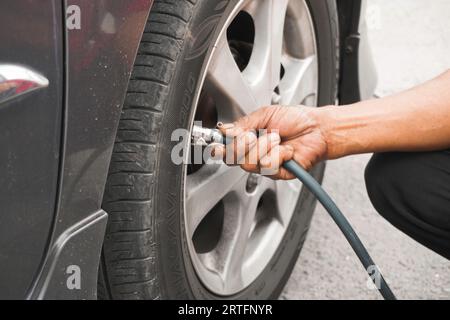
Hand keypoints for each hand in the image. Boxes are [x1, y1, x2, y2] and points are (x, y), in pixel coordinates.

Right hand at [214, 105, 328, 179]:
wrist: (318, 128)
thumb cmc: (296, 119)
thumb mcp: (265, 115)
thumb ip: (243, 124)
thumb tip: (226, 130)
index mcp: (249, 140)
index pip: (227, 149)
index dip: (220, 148)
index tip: (218, 145)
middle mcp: (255, 154)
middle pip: (235, 159)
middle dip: (245, 143)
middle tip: (256, 134)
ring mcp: (266, 165)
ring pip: (251, 163)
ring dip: (266, 146)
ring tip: (277, 139)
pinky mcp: (278, 173)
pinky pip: (269, 167)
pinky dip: (279, 154)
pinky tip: (287, 150)